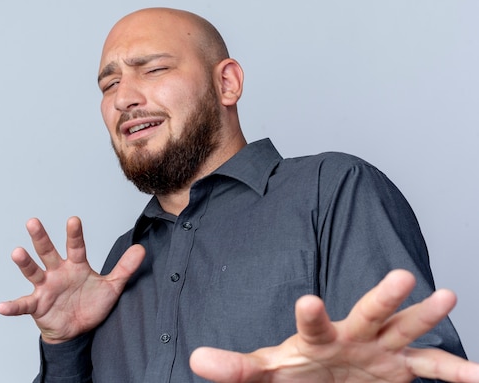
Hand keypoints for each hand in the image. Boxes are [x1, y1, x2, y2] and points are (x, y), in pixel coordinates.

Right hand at [0, 216, 144, 343]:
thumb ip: (125, 268)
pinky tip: (2, 307)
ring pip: (34, 272)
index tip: (74, 220)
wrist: (78, 330)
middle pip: (48, 252)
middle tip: (33, 221)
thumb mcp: (112, 287)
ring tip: (17, 253)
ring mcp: (46, 288)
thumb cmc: (91, 304)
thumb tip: (142, 249)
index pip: (76, 246)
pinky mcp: (37, 305)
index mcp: (75, 266)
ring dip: (25, 263)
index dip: (75, 234)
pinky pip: (23, 305)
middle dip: (41, 237)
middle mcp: (57, 272)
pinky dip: (12, 306)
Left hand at [190, 269, 478, 382]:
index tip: (308, 301)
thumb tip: (195, 359)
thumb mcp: (264, 373)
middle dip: (384, 297)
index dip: (310, 315)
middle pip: (369, 312)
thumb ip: (236, 367)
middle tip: (402, 276)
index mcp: (317, 337)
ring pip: (405, 329)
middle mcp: (352, 335)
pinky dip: (456, 370)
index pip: (312, 324)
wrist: (322, 377)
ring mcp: (379, 348)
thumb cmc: (293, 369)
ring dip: (425, 317)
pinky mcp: (399, 366)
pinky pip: (432, 367)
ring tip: (447, 296)